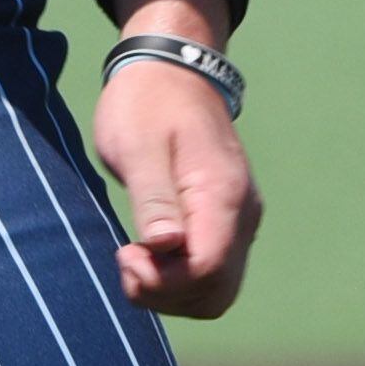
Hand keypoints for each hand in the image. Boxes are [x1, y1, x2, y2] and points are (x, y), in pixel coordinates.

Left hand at [92, 0, 258, 318]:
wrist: (171, 70)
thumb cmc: (146, 103)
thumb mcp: (137, 143)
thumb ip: (153, 196)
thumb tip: (166, 247)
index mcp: (222, 195)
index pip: (208, 268)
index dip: (166, 281)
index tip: (125, 256)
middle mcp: (241, 216)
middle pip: (217, 291)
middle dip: (168, 295)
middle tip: (123, 263)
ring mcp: (238, 220)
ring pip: (218, 290)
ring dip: (174, 293)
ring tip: (131, 261)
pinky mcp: (226, 221)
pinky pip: (212, 271)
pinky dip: (181, 280)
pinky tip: (147, 256)